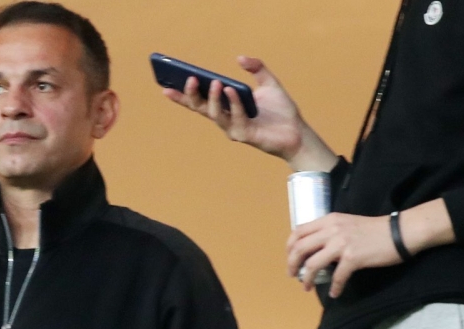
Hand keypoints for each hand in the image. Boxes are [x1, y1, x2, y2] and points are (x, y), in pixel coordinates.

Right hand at [163, 56, 336, 171]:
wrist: (297, 132)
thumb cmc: (281, 111)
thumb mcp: (269, 83)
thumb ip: (256, 68)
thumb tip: (239, 58)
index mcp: (227, 107)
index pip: (199, 101)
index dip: (182, 95)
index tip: (165, 86)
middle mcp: (226, 119)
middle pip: (201, 108)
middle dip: (191, 95)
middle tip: (188, 79)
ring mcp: (233, 129)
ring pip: (215, 114)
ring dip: (213, 97)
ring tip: (214, 81)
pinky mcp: (244, 135)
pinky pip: (235, 117)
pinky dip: (233, 103)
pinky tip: (232, 90)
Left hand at [286, 199, 456, 296]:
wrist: (399, 233)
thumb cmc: (374, 229)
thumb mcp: (346, 223)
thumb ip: (329, 232)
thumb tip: (315, 249)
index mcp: (328, 221)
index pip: (297, 232)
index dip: (289, 247)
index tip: (290, 259)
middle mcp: (331, 230)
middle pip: (299, 249)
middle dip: (291, 265)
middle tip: (293, 275)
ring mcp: (341, 244)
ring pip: (312, 264)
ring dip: (306, 278)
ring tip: (306, 287)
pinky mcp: (353, 258)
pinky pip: (337, 277)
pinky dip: (334, 288)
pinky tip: (335, 293)